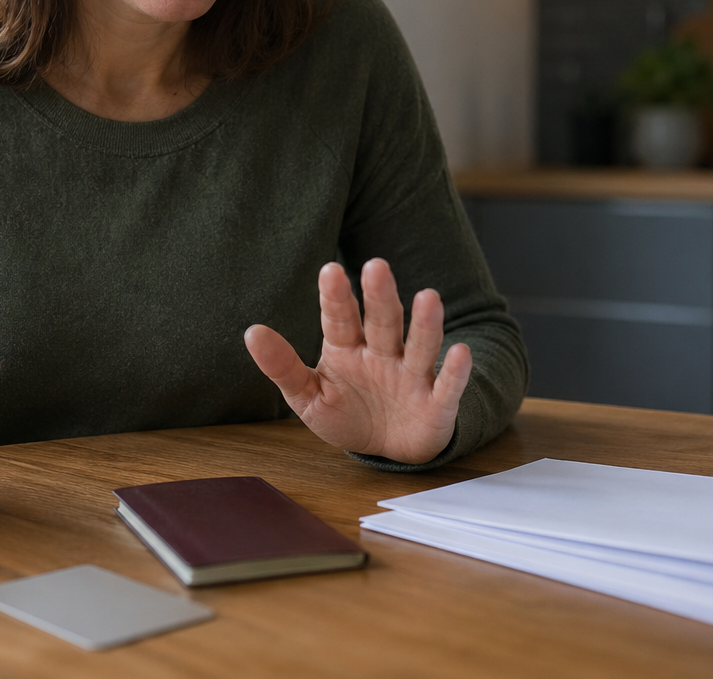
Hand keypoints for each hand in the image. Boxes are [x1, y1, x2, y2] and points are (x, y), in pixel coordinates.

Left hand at [245, 258, 471, 464]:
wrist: (388, 447)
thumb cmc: (347, 412)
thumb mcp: (308, 396)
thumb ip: (282, 366)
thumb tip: (251, 332)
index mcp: (347, 348)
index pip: (340, 317)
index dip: (336, 295)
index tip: (330, 269)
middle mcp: (383, 353)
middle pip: (383, 321)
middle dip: (380, 296)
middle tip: (376, 266)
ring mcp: (412, 375)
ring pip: (420, 345)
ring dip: (425, 324)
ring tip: (428, 297)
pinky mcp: (436, 403)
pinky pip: (447, 385)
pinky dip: (455, 371)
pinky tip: (461, 352)